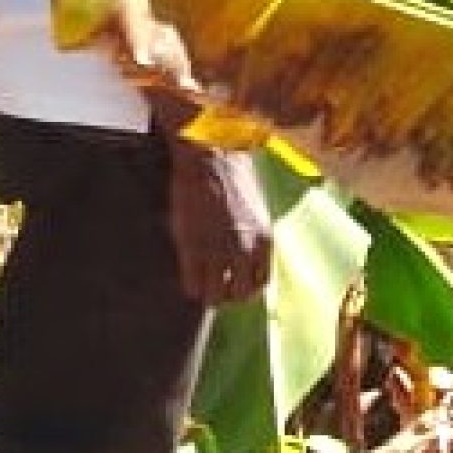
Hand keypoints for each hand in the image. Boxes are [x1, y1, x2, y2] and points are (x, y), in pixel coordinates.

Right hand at [165, 139, 272, 309]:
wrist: (211, 157)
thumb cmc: (232, 177)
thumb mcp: (256, 210)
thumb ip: (254, 238)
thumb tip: (246, 261)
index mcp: (264, 240)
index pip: (262, 283)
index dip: (246, 287)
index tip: (235, 284)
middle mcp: (246, 250)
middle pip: (240, 294)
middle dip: (228, 294)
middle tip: (216, 286)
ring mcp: (219, 251)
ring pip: (215, 296)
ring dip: (208, 293)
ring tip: (201, 284)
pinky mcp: (194, 248)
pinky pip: (193, 285)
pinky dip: (190, 286)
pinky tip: (188, 276)